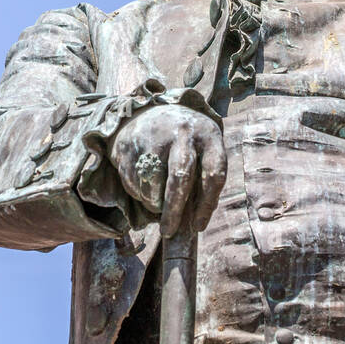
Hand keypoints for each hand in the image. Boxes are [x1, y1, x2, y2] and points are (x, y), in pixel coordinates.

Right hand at [109, 105, 225, 236]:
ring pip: (153, 185)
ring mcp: (154, 136)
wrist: (147, 112)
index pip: (214, 174)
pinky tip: (144, 182)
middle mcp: (182, 132)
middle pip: (179, 178)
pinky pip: (134, 183)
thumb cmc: (183, 143)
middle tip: (169, 231)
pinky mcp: (130, 144)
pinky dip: (139, 193)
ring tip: (157, 198)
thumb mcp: (202, 150)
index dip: (207, 205)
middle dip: (174, 210)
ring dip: (154, 202)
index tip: (198, 227)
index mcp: (208, 135)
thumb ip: (204, 180)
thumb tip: (197, 222)